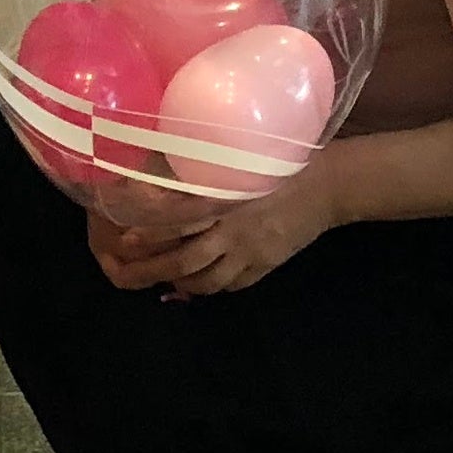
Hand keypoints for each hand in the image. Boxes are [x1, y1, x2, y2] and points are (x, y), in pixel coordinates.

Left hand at [92, 166, 335, 297]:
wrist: (328, 187)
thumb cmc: (279, 165)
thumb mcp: (241, 164)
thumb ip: (209, 180)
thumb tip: (166, 191)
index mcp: (227, 200)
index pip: (181, 221)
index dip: (152, 233)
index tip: (125, 239)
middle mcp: (235, 230)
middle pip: (186, 260)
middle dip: (151, 270)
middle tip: (124, 274)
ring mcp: (251, 254)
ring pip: (207, 281)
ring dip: (180, 283)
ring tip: (160, 280)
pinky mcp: (266, 267)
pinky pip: (232, 286)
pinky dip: (211, 287)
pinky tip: (199, 283)